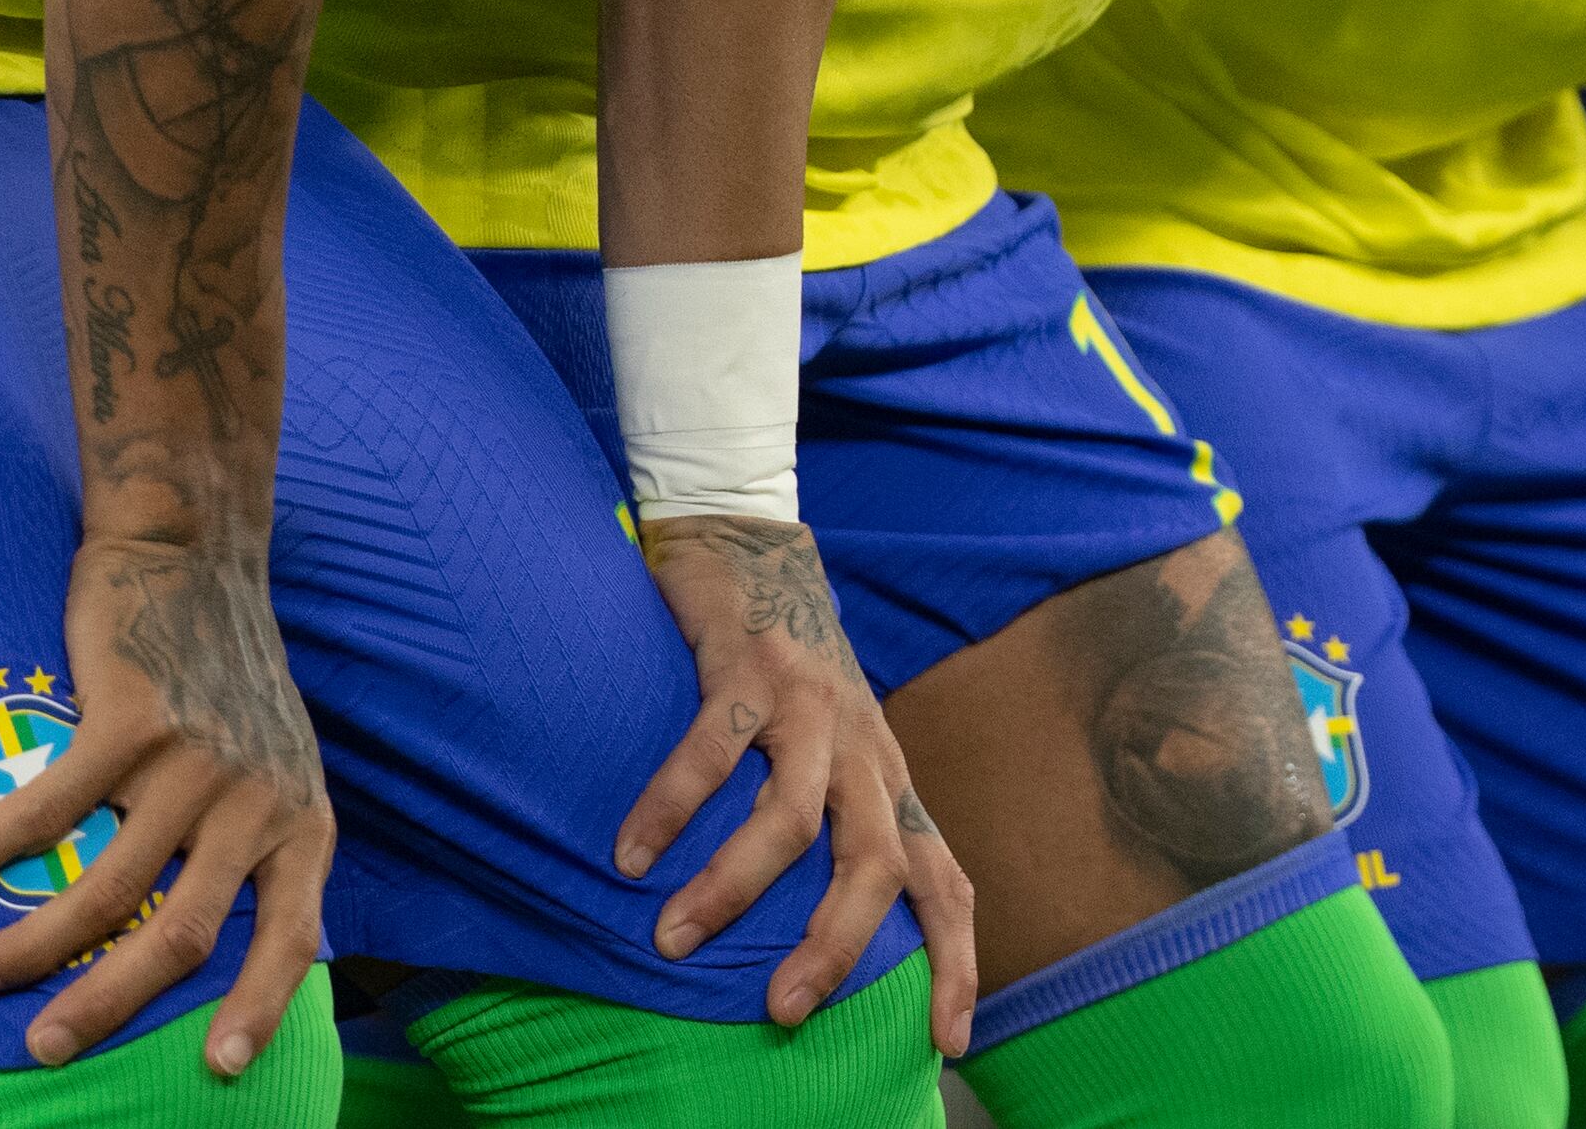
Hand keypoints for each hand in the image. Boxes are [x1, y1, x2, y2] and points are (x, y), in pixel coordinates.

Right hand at [0, 533, 329, 1076]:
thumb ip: (259, 843)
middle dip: (108, 1002)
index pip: (291, 933)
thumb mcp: (276, 764)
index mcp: (301, 817)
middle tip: (45, 1047)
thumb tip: (237, 942)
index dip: (259, 1005)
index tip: (222, 1069)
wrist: (199, 557)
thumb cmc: (228, 677)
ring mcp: (198, 760)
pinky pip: (48, 810)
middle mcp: (258, 796)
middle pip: (183, 933)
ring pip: (107, 887)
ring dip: (31, 946)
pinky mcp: (136, 720)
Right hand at [621, 516, 975, 1047]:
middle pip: (877, 861)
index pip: (945, 881)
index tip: (950, 1042)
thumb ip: (834, 829)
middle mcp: (863, 748)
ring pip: (793, 813)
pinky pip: (714, 745)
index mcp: (889, 781)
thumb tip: (816, 939)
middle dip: (837, 945)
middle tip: (782, 1011)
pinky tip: (628, 851)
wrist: (755, 543)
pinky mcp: (750, 663)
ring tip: (670, 940)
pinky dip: (672, 804)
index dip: (957, 959)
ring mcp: (811, 703)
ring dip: (732, 887)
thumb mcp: (834, 757)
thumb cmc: (790, 676)